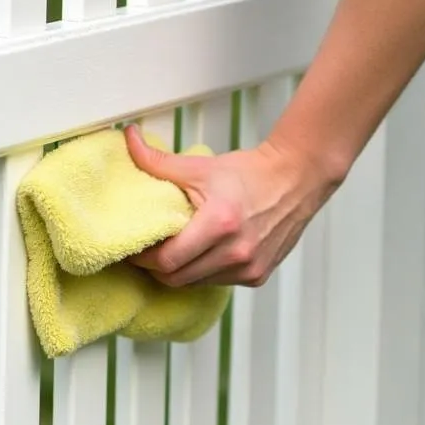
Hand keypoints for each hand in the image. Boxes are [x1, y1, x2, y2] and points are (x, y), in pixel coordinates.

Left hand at [123, 124, 335, 287]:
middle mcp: (237, 251)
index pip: (168, 260)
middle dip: (157, 269)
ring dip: (180, 273)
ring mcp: (249, 267)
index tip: (134, 250)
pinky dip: (204, 273)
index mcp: (221, 223)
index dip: (144, 259)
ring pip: (196, 284)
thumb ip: (157, 160)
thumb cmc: (250, 173)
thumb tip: (129, 140)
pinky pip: (218, 283)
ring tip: (173, 253)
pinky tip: (202, 255)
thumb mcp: (200, 165)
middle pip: (177, 279)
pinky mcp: (257, 276)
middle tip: (147, 254)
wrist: (295, 179)